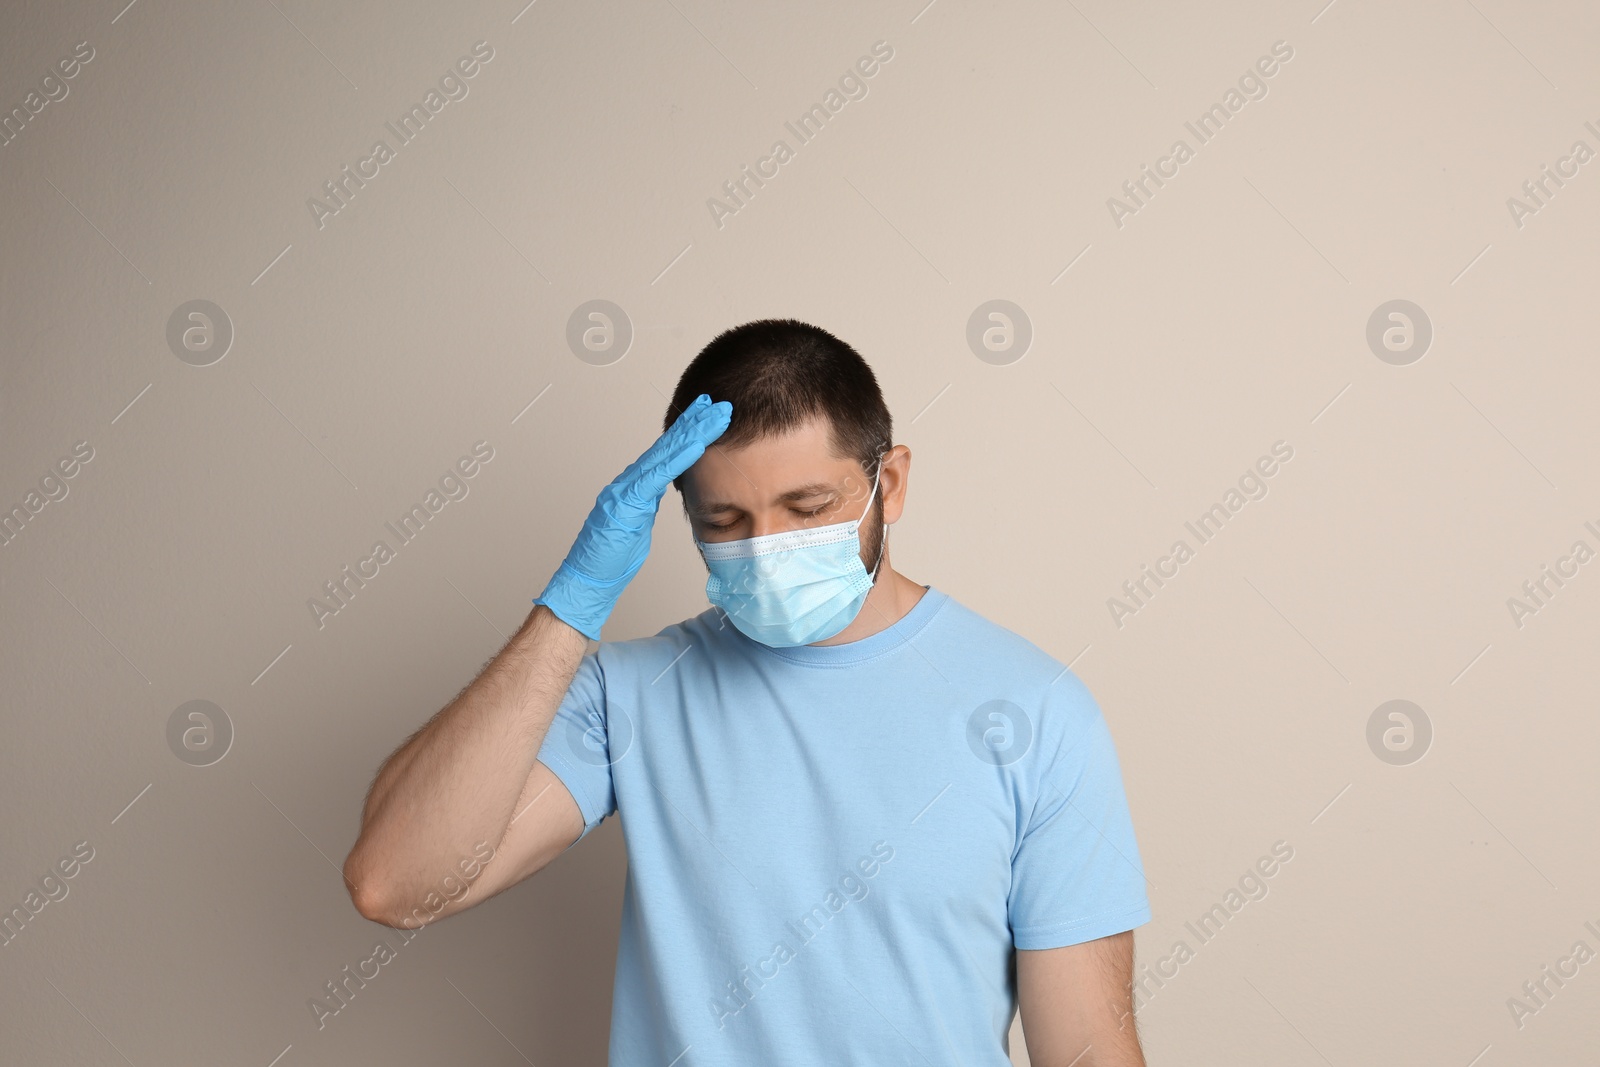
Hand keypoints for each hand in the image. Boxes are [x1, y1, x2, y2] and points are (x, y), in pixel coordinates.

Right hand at [532, 393, 731, 639]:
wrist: (585, 581)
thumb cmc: (609, 562)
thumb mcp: (636, 528)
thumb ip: (646, 506)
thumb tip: (661, 494)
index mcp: (632, 489)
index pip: (665, 456)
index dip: (686, 434)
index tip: (707, 417)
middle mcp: (627, 483)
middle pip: (665, 447)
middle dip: (692, 423)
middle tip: (716, 404)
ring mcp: (624, 490)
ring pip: (663, 454)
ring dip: (691, 433)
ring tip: (713, 415)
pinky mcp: (624, 502)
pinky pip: (656, 475)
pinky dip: (678, 457)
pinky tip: (697, 444)